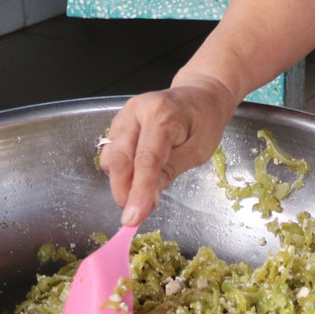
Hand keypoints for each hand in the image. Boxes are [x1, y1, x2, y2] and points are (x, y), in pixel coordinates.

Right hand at [98, 73, 239, 225]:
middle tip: (136, 213)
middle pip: (119, 158)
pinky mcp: (118, 122)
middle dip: (123, 191)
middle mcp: (137, 111)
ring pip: (110, 157)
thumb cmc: (204, 120)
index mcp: (163, 114)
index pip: (146, 160)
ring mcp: (124, 115)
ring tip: (143, 191)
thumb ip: (170, 172)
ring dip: (121, 181)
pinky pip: (111, 152)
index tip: (132, 219)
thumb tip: (146, 201)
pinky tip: (139, 175)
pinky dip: (121, 170)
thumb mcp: (198, 151)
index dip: (138, 192)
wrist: (200, 94)